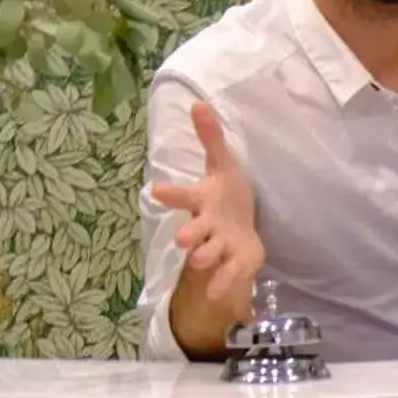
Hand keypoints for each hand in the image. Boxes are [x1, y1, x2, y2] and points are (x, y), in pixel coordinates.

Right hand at [152, 101, 266, 306]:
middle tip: (181, 241)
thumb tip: (199, 103)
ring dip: (205, 258)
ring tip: (199, 261)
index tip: (155, 191)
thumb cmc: (227, 196)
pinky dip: (225, 282)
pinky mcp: (235, 262)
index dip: (172, 194)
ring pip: (209, 254)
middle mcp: (207, 226)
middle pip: (194, 231)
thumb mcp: (223, 165)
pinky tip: (218, 294)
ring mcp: (220, 246)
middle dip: (189, 235)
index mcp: (203, 201)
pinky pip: (229, 274)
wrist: (242, 230)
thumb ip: (211, 137)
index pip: (183, 196)